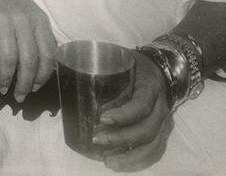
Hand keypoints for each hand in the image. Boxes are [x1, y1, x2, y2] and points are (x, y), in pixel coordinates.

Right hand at [0, 0, 56, 101]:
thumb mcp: (29, 13)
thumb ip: (37, 36)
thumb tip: (39, 68)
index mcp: (40, 21)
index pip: (48, 55)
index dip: (43, 75)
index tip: (34, 87)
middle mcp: (24, 21)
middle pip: (29, 60)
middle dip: (24, 83)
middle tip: (19, 96)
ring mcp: (4, 21)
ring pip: (9, 58)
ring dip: (6, 78)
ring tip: (2, 88)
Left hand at [93, 51, 172, 171]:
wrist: (160, 70)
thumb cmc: (134, 67)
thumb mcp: (120, 61)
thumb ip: (98, 67)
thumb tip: (62, 71)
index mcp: (149, 87)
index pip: (141, 104)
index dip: (124, 114)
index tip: (102, 118)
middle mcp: (160, 107)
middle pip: (147, 129)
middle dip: (121, 138)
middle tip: (97, 140)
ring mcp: (164, 122)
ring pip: (152, 144)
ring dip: (130, 156)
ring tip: (108, 161)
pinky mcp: (162, 132)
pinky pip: (155, 151)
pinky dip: (139, 161)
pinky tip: (120, 164)